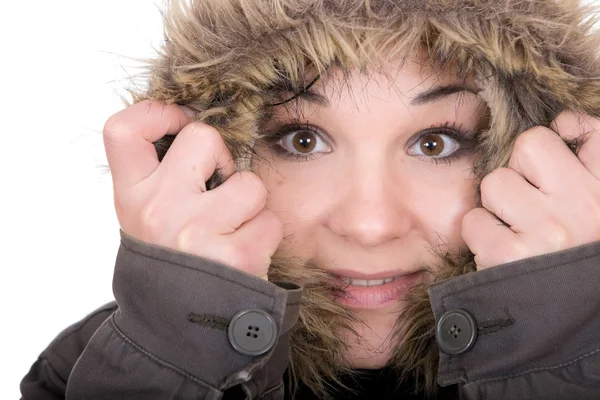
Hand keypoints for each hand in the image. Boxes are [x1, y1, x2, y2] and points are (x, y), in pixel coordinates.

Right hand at [103, 100, 282, 278]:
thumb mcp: (145, 221)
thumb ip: (160, 178)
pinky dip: (263, 235)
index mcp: (131, 197)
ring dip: (250, 206)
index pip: (124, 130)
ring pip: (249, 182)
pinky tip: (243, 255)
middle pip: (203, 136)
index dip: (158, 113)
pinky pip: (269, 220)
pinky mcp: (237, 254)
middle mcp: (159, 209)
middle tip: (216, 188)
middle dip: (221, 158)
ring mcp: (197, 231)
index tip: (179, 124)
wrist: (176, 330)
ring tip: (230, 232)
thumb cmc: (169, 264)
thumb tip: (197, 129)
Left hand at [462, 111, 599, 269]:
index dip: (568, 130)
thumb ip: (593, 168)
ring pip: (495, 182)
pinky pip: (473, 220)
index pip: (592, 131)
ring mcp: (545, 229)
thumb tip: (563, 124)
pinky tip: (502, 252)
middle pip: (530, 145)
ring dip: (498, 205)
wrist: (579, 334)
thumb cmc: (586, 267)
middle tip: (532, 200)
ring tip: (520, 231)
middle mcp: (584, 206)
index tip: (562, 142)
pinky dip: (480, 235)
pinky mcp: (508, 255)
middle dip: (522, 168)